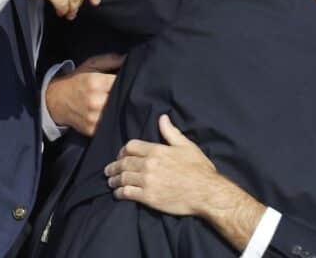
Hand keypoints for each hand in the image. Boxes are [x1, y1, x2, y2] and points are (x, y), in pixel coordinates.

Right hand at [45, 53, 123, 136]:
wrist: (55, 101)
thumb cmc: (76, 81)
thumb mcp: (91, 65)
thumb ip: (110, 60)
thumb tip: (128, 59)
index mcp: (95, 83)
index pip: (121, 82)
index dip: (128, 81)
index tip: (129, 80)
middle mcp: (95, 101)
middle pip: (121, 99)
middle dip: (124, 95)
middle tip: (124, 92)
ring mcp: (93, 117)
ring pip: (117, 113)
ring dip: (119, 108)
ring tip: (116, 102)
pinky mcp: (92, 129)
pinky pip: (109, 125)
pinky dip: (112, 119)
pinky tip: (109, 113)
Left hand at [107, 115, 265, 250]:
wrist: (206, 192)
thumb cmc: (199, 169)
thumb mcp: (187, 146)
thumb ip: (171, 132)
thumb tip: (163, 118)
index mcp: (157, 150)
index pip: (131, 147)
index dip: (123, 151)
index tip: (120, 155)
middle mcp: (149, 165)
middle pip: (123, 163)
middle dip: (114, 166)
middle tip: (109, 170)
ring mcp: (147, 181)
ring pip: (122, 178)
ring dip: (114, 180)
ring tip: (111, 182)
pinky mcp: (148, 197)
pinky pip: (127, 193)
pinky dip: (119, 193)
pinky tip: (118, 194)